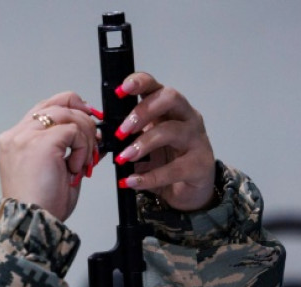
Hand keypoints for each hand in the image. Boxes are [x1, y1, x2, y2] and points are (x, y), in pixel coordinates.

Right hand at [0, 92, 99, 220]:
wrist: (32, 223)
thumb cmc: (41, 205)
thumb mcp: (56, 170)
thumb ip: (68, 148)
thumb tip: (93, 136)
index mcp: (15, 140)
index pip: (44, 108)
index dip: (70, 108)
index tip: (87, 119)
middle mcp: (17, 135)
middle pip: (57, 102)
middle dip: (83, 118)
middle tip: (95, 140)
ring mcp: (26, 136)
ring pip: (68, 114)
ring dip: (85, 137)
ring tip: (83, 163)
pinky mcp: (42, 143)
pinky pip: (73, 130)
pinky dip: (83, 148)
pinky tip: (76, 167)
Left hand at [112, 72, 215, 210]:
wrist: (189, 190)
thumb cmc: (167, 161)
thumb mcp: (145, 144)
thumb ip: (128, 136)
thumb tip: (100, 136)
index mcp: (170, 108)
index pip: (156, 85)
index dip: (139, 82)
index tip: (120, 90)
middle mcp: (187, 117)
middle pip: (169, 98)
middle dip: (143, 111)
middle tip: (121, 131)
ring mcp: (196, 139)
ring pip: (171, 131)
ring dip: (144, 143)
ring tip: (124, 157)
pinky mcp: (200, 165)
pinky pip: (174, 168)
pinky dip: (150, 176)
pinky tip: (132, 181)